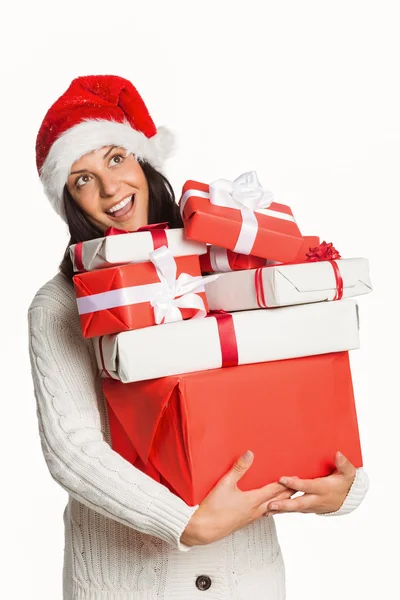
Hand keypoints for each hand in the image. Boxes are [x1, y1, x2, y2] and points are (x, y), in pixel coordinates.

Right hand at [180, 450, 296, 545]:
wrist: (204, 529)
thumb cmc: (213, 508)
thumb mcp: (225, 484)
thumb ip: (238, 468)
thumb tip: (249, 454)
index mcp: (253, 501)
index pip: (274, 490)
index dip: (286, 483)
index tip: (296, 478)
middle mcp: (255, 511)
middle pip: (277, 501)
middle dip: (288, 493)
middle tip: (298, 487)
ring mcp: (250, 518)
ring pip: (271, 509)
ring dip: (281, 502)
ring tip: (287, 498)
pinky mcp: (244, 522)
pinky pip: (263, 515)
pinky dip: (271, 510)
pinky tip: (268, 509)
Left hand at [265, 451, 355, 515]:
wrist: (348, 499)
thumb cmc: (345, 482)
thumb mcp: (348, 473)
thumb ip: (343, 464)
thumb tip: (338, 454)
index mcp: (323, 488)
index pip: (307, 486)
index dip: (295, 484)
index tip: (282, 479)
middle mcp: (316, 499)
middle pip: (298, 503)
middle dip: (284, 504)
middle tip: (270, 504)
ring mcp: (311, 506)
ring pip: (294, 509)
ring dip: (280, 510)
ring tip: (265, 511)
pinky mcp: (307, 508)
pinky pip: (294, 510)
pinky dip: (283, 512)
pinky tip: (270, 511)